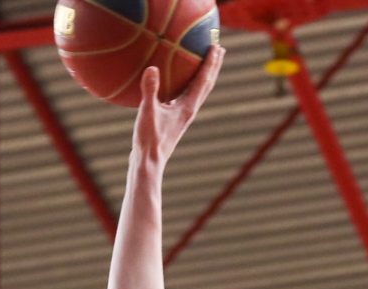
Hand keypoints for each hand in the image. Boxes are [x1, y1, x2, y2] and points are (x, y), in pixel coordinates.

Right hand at [131, 43, 222, 165]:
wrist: (148, 163)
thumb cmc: (149, 140)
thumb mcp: (148, 113)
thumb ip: (150, 90)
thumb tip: (152, 68)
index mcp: (187, 108)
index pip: (203, 81)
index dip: (210, 63)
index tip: (217, 46)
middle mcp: (189, 111)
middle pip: (206, 84)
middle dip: (214, 66)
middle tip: (220, 48)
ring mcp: (182, 115)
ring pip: (197, 91)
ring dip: (203, 75)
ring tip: (205, 61)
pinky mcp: (174, 119)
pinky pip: (184, 96)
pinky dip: (186, 84)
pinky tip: (178, 80)